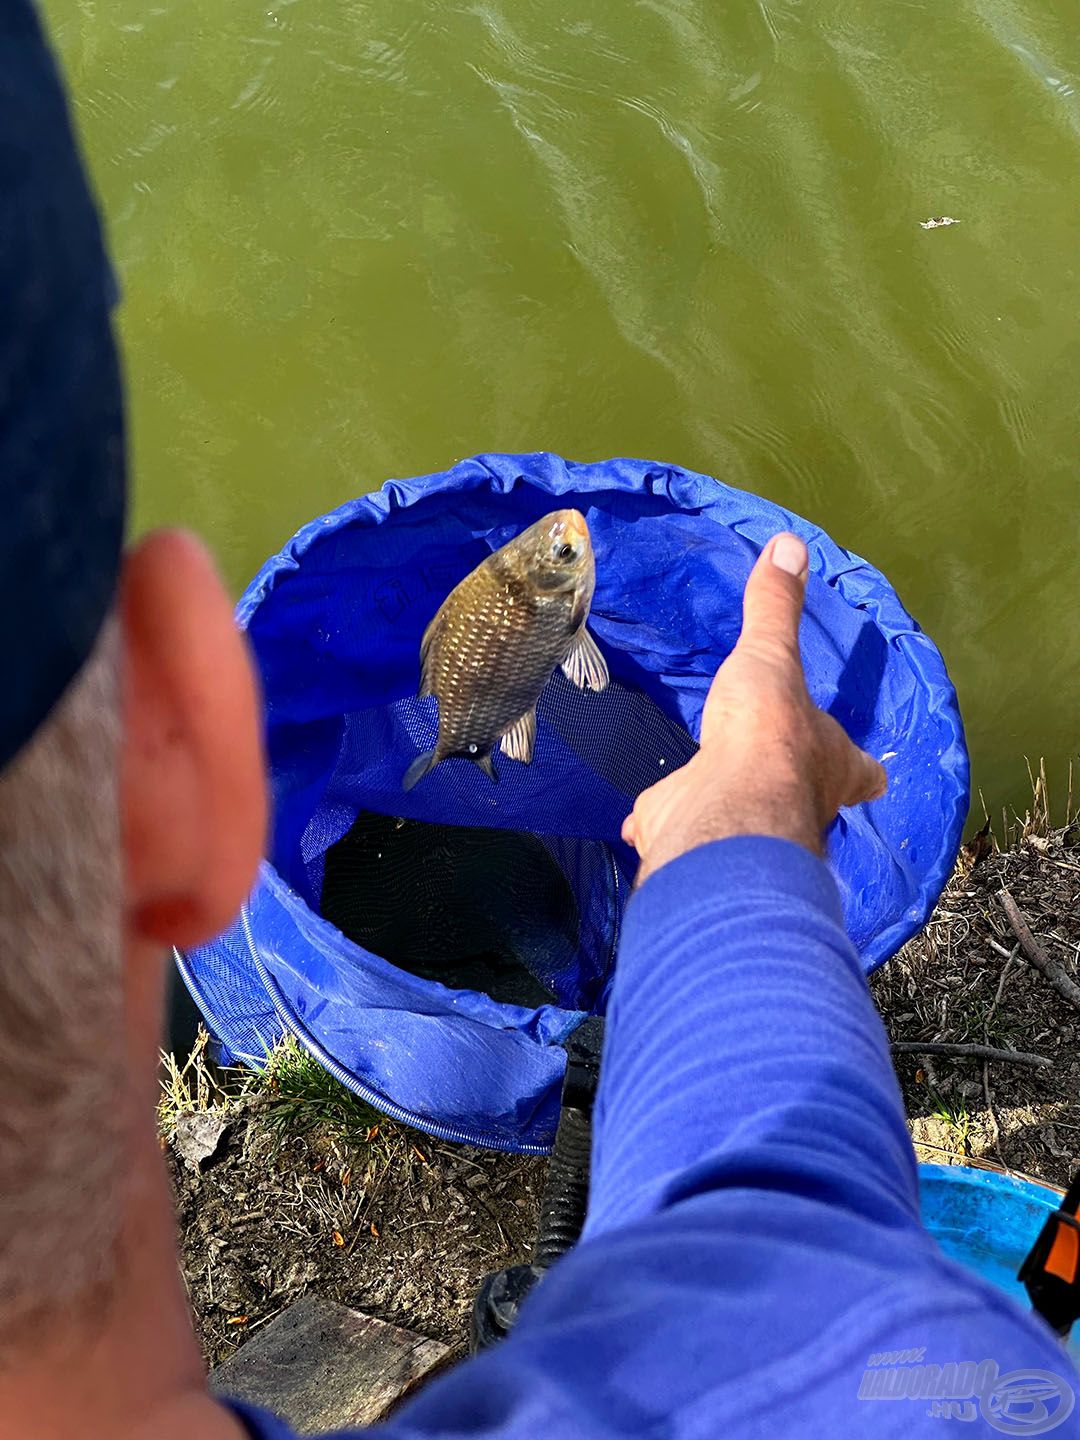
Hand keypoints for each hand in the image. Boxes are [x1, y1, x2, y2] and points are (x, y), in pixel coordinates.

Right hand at [622, 532, 886, 882]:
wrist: (723, 805)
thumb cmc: (767, 731)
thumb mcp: (773, 655)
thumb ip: (776, 607)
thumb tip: (789, 545)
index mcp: (832, 763)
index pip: (862, 770)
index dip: (862, 768)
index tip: (869, 769)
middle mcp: (799, 804)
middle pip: (803, 796)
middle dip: (789, 782)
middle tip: (777, 763)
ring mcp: (746, 824)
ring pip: (743, 812)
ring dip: (731, 798)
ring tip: (716, 779)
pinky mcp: (694, 834)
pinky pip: (682, 822)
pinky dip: (669, 815)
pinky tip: (654, 809)